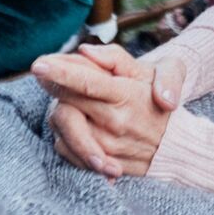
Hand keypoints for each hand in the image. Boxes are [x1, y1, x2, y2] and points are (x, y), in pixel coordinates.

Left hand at [34, 44, 187, 178]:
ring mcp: (106, 146)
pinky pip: (64, 149)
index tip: (39, 64)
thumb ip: (116, 58)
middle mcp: (114, 122)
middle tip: (45, 72)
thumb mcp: (148, 71)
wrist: (175, 146)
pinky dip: (63, 133)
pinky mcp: (99, 164)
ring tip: (69, 99)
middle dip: (51, 85)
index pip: (87, 82)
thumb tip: (85, 51)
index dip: (61, 72)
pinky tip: (77, 121)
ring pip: (62, 127)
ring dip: (58, 108)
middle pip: (68, 103)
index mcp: (126, 95)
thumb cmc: (157, 100)